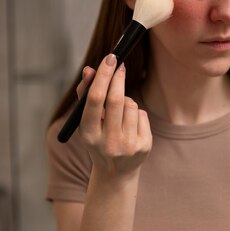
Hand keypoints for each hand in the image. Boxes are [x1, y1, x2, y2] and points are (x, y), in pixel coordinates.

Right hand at [77, 54, 151, 176]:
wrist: (115, 172)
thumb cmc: (97, 139)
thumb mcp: (86, 122)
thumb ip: (85, 95)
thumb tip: (89, 69)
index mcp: (89, 135)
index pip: (95, 100)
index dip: (102, 77)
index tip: (109, 58)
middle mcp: (108, 142)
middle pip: (116, 100)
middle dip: (118, 78)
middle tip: (118, 64)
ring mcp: (128, 145)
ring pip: (131, 105)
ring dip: (125, 101)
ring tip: (119, 113)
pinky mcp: (144, 145)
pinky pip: (142, 114)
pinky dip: (135, 113)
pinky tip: (129, 125)